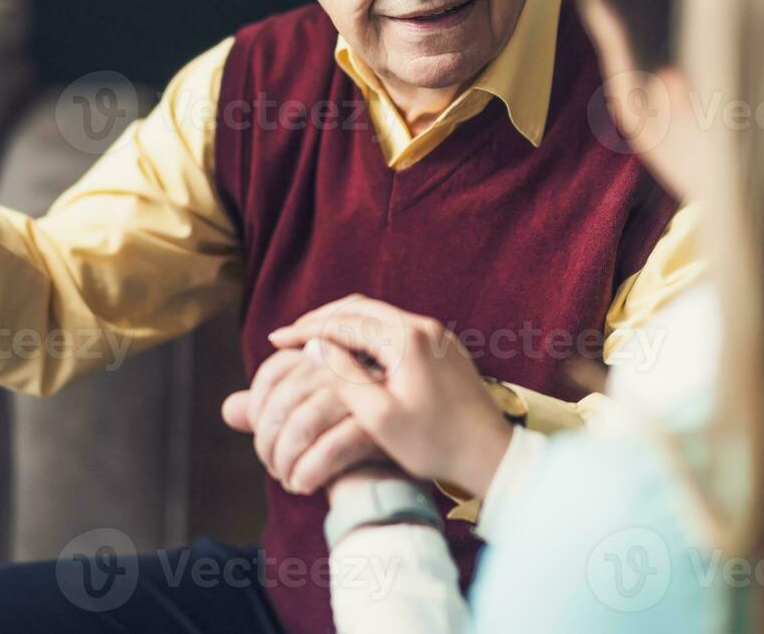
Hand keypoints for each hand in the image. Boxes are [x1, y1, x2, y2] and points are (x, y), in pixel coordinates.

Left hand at [221, 348, 386, 494]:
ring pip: (303, 423)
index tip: (263, 441)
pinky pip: (329, 448)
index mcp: (325, 354)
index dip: (259, 409)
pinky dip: (308, 472)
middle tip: (273, 468)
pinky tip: (303, 486)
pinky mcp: (379, 425)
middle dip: (269, 442)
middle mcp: (344, 365)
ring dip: (286, 460)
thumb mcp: (307, 423)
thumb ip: (269, 413)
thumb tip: (230, 410)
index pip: (273, 372)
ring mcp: (364, 392)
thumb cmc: (347, 442)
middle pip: (285, 399)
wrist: (398, 470)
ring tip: (287, 480)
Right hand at [269, 295, 512, 499]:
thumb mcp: (379, 418)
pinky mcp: (443, 348)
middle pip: (360, 308)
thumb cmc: (434, 444)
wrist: (489, 454)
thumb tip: (315, 346)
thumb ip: (344, 378)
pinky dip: (365, 334)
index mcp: (406, 340)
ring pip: (378, 316)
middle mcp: (423, 328)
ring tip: (312, 341)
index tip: (274, 341)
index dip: (305, 330)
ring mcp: (436, 335)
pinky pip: (394, 328)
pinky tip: (350, 352)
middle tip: (287, 335)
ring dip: (342, 324)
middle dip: (321, 319)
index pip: (344, 322)